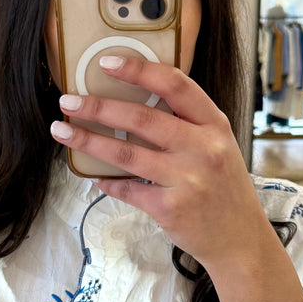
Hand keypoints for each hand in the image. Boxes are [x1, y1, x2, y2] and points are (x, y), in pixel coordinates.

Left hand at [50, 54, 259, 268]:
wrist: (240, 239)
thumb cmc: (224, 187)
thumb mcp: (218, 145)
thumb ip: (187, 124)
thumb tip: (133, 103)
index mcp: (214, 125)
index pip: (175, 85)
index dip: (138, 70)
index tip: (106, 63)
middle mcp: (203, 148)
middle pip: (142, 118)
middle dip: (98, 106)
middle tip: (68, 100)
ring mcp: (187, 179)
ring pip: (126, 153)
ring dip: (88, 140)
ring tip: (62, 130)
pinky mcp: (170, 209)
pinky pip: (128, 189)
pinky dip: (106, 181)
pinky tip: (93, 176)